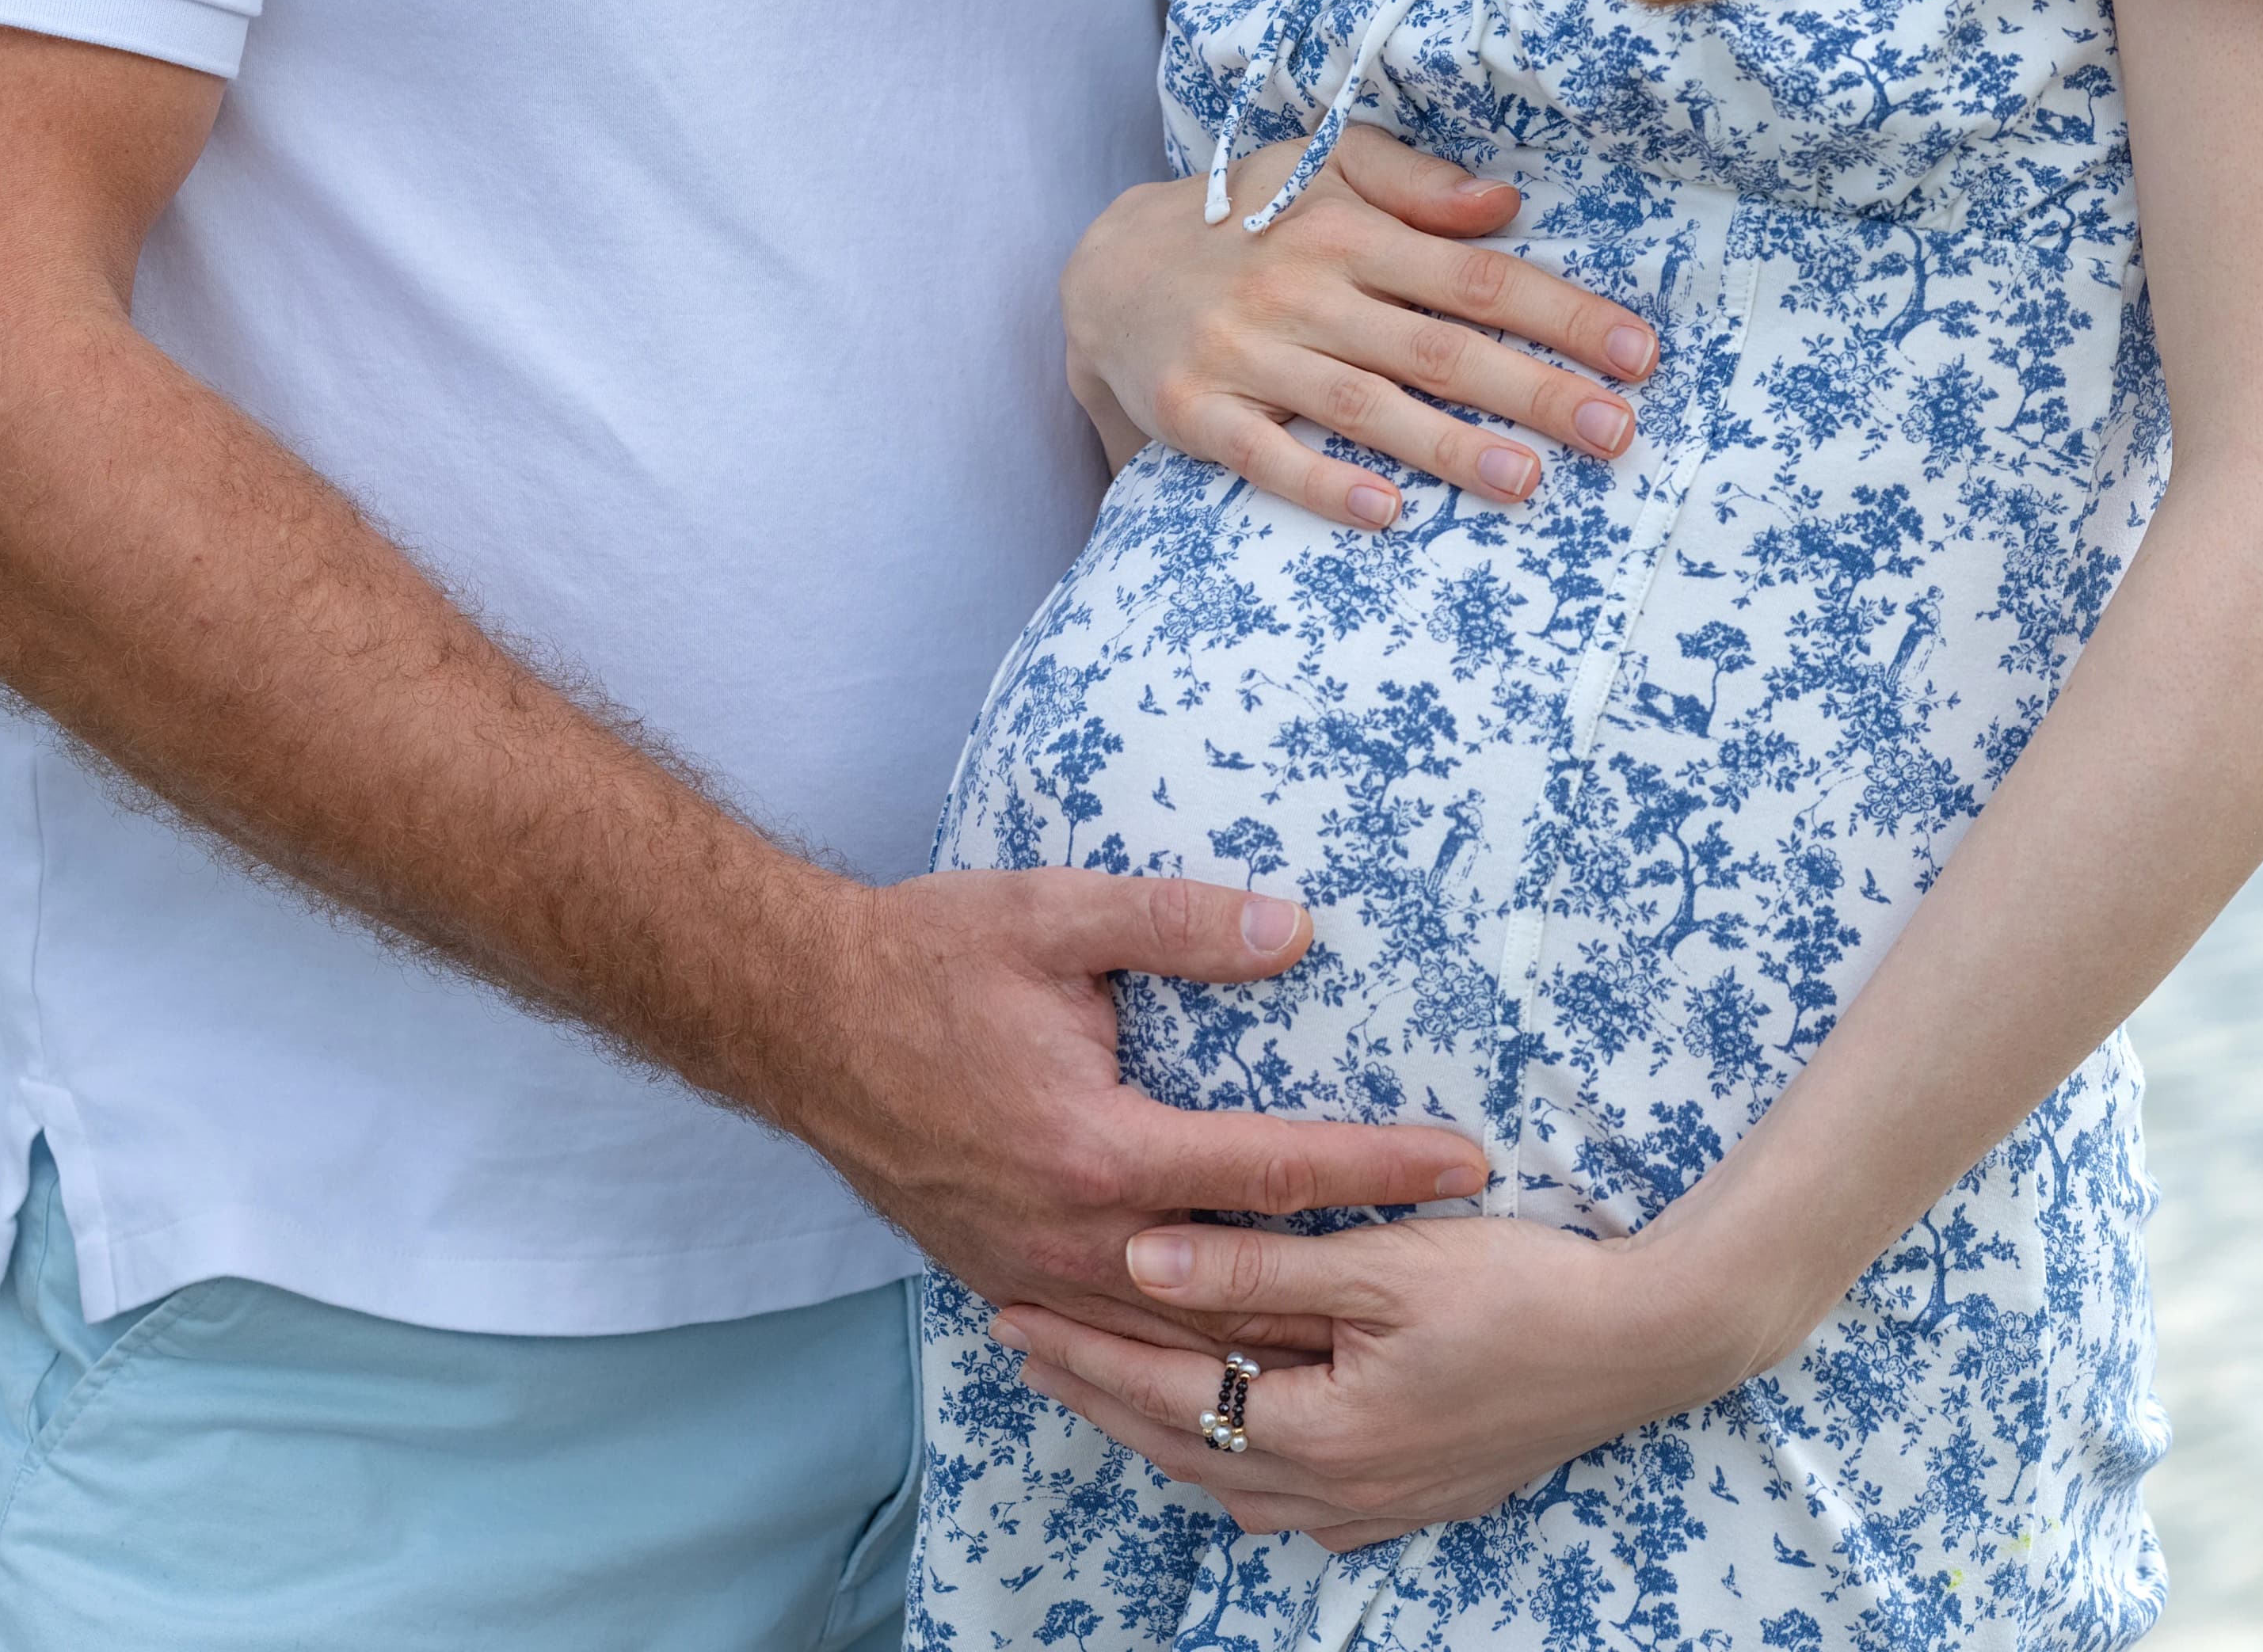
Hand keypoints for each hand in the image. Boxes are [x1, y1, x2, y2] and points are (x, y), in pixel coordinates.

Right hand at [761, 867, 1488, 1350]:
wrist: (797, 1018)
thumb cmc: (926, 956)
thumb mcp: (1053, 912)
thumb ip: (1177, 921)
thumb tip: (1295, 931)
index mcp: (1097, 1146)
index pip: (1274, 1168)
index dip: (1378, 1166)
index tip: (1465, 1161)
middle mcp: (1072, 1233)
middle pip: (1243, 1289)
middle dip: (1351, 1288)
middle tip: (1453, 1277)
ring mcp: (1033, 1273)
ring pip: (1181, 1336)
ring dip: (1275, 1336)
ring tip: (1372, 1333)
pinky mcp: (1002, 1280)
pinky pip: (1115, 1337)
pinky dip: (1185, 1348)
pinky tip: (1232, 1349)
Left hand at [992, 1209, 1768, 1545]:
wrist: (1645, 1342)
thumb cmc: (1519, 1287)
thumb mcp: (1378, 1265)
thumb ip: (1254, 1269)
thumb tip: (1139, 1258)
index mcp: (1317, 1434)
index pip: (1161, 1391)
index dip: (1079, 1348)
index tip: (1008, 1306)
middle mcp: (1333, 1492)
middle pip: (1179, 1445)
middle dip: (1092, 1390)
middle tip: (1017, 1340)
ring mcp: (1375, 1506)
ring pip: (1226, 1481)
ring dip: (1153, 1428)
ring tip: (1089, 1380)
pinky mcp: (1411, 1498)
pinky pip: (1285, 1499)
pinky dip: (1227, 1461)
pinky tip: (1217, 1442)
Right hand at [1061, 123, 1656, 527]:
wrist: (1107, 269)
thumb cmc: (1245, 218)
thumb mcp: (1321, 167)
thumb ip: (1414, 180)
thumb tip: (1504, 202)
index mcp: (1347, 228)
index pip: (1475, 275)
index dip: (1561, 313)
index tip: (1637, 353)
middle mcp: (1303, 288)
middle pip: (1436, 346)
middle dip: (1533, 390)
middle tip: (1617, 432)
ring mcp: (1247, 352)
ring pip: (1363, 405)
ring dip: (1449, 447)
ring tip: (1528, 481)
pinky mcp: (1197, 409)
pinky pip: (1265, 453)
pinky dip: (1323, 485)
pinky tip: (1384, 514)